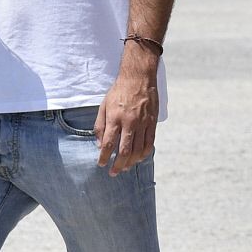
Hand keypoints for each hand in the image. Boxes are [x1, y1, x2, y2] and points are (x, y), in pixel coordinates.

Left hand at [96, 52, 159, 175]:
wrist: (138, 78)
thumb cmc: (118, 92)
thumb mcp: (103, 106)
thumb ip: (100, 126)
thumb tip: (99, 144)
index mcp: (115, 118)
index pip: (108, 143)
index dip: (104, 156)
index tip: (101, 164)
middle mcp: (129, 122)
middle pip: (124, 150)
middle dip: (118, 164)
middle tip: (113, 172)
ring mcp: (143, 123)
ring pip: (138, 149)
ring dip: (131, 162)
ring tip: (125, 167)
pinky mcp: (152, 122)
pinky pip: (150, 143)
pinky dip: (144, 153)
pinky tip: (138, 158)